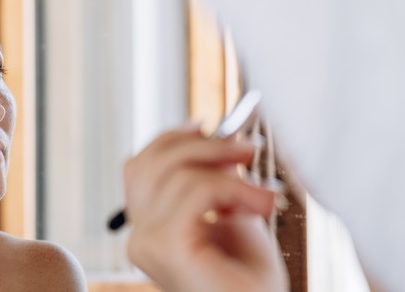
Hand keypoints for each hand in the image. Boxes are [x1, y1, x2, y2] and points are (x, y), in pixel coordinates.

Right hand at [123, 126, 288, 291]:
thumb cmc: (251, 282)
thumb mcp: (231, 214)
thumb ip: (214, 179)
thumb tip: (213, 135)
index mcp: (148, 228)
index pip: (139, 167)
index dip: (171, 139)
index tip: (209, 126)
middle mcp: (138, 236)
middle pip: (152, 161)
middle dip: (204, 145)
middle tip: (249, 148)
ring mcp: (147, 241)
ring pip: (178, 173)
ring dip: (232, 173)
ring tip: (266, 196)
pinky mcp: (166, 244)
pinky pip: (198, 191)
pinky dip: (235, 190)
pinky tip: (261, 206)